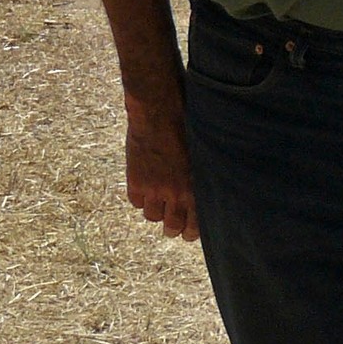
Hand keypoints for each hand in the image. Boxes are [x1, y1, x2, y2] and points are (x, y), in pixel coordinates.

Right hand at [123, 94, 197, 240]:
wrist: (160, 112)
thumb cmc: (188, 127)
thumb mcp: (203, 155)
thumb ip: (202, 178)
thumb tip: (206, 193)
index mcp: (197, 187)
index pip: (196, 225)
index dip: (191, 231)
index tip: (189, 231)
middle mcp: (177, 194)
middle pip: (173, 227)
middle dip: (173, 228)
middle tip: (172, 226)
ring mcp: (155, 190)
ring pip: (152, 217)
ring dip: (156, 211)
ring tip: (158, 201)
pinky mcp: (136, 182)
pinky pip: (136, 203)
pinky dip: (140, 198)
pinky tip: (145, 187)